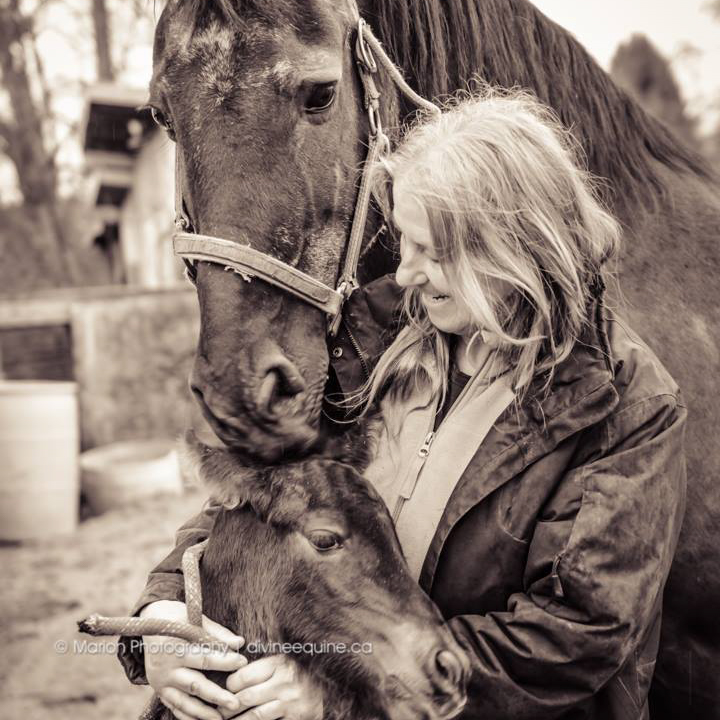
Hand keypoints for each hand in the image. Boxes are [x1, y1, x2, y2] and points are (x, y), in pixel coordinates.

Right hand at [140, 600, 246, 719]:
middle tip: (235, 703)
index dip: (225, 661)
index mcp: (174, 647)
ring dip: (203, 712)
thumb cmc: (176, 617)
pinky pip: (174, 707)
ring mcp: (160, 681)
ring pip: (183, 702)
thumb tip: (240, 643)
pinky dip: (188, 715)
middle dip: (216, 696)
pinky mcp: (158, 690)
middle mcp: (165, 667)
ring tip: (221, 719)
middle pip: (195, 685)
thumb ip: (217, 633)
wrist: (148, 623)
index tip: (243, 662)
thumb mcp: (194, 619)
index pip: (204, 657)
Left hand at [223, 654, 323, 719]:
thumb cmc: (299, 673)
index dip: (229, 686)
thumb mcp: (283, 662)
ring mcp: (291, 703)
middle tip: (219, 712)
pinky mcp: (296, 719)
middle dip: (227, 708)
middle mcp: (284, 682)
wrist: (329, 687)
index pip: (243, 676)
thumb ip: (262, 667)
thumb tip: (232, 671)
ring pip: (254, 716)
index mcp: (279, 663)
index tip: (225, 691)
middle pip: (246, 697)